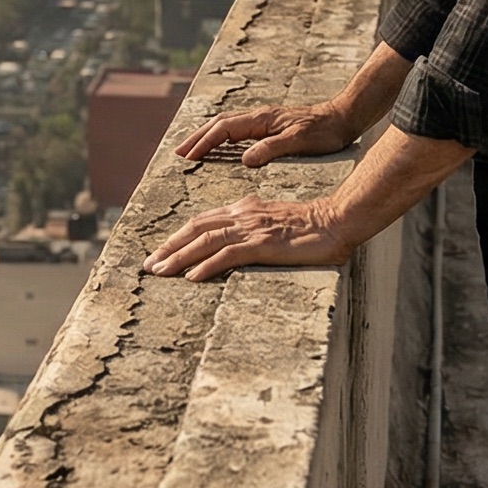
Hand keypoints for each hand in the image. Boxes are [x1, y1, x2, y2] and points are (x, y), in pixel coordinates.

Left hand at [141, 195, 353, 279]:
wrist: (338, 219)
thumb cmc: (313, 226)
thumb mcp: (276, 224)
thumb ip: (255, 230)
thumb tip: (237, 246)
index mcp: (245, 209)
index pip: (203, 221)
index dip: (178, 237)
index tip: (161, 253)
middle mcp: (243, 215)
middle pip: (195, 228)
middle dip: (168, 247)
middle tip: (148, 265)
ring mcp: (253, 229)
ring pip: (205, 241)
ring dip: (178, 257)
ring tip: (160, 272)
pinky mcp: (264, 244)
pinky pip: (227, 254)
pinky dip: (206, 265)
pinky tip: (191, 278)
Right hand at [173, 101, 363, 167]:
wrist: (344, 118)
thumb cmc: (325, 132)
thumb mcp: (299, 141)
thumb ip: (271, 148)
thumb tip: (243, 159)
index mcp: (261, 120)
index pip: (223, 129)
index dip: (203, 143)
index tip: (187, 158)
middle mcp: (258, 117)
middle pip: (218, 124)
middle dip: (197, 138)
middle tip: (177, 154)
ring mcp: (263, 121)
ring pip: (226, 126)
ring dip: (207, 137)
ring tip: (191, 151)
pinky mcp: (270, 126)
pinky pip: (237, 130)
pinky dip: (222, 138)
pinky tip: (221, 149)